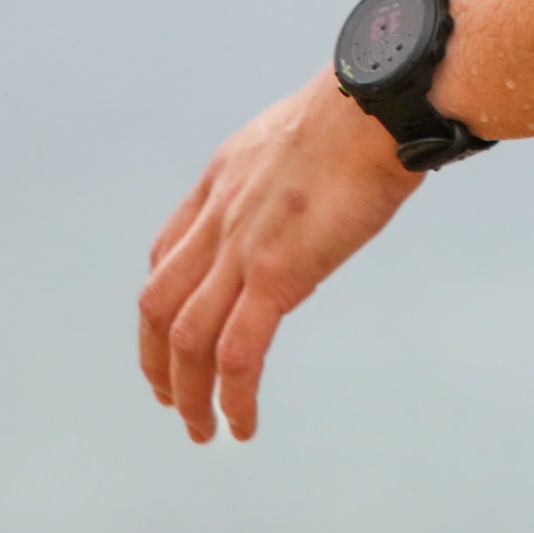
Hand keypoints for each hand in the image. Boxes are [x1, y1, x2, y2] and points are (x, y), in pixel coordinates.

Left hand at [138, 76, 416, 441]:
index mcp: (221, 180)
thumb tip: (309, 184)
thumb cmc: (363, 108)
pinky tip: (240, 425)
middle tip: (169, 397)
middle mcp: (218, 217)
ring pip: (186, 340)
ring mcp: (242, 248)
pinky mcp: (277, 275)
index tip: (168, 334)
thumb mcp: (299, 132)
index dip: (160, 303)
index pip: (165, 252)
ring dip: (186, 394)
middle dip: (155, 359)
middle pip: (157, 304)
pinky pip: (238, 354)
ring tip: (201, 429)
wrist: (378, 102)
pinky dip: (232, 398)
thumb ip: (285, 169)